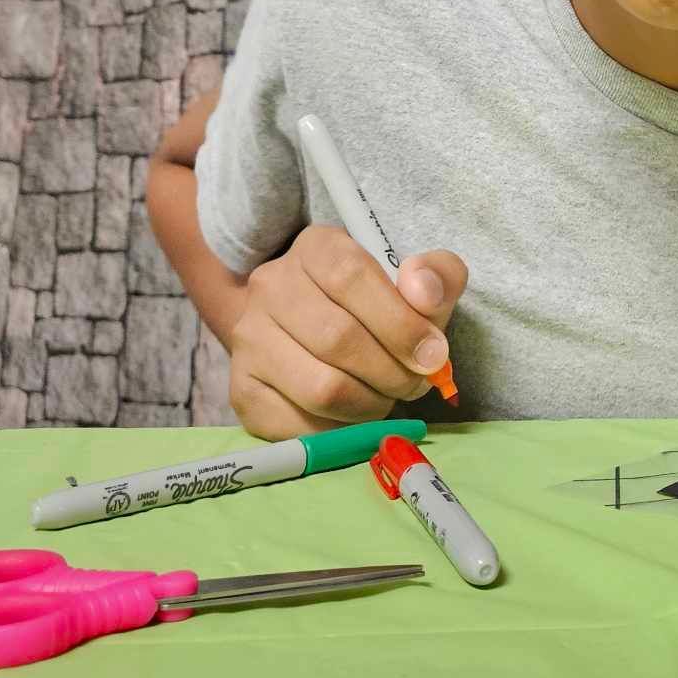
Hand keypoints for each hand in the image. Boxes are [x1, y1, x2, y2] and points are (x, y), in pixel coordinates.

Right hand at [226, 225, 467, 438]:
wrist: (314, 333)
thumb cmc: (377, 306)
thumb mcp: (416, 281)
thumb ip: (436, 278)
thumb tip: (424, 295)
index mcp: (316, 247)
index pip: (351, 277)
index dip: (399, 323)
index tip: (433, 355)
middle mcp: (270, 285)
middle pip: (337, 338)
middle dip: (391, 372)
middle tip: (415, 384)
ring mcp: (249, 338)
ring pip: (319, 387)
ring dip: (369, 404)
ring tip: (388, 398)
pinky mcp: (241, 389)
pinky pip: (297, 424)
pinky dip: (338, 431)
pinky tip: (354, 415)